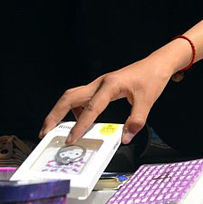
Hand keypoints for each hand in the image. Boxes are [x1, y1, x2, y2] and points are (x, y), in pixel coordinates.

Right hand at [40, 56, 175, 144]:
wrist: (157, 64)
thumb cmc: (152, 78)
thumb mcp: (148, 100)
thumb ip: (136, 120)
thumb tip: (126, 137)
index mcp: (110, 85)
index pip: (91, 108)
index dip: (80, 125)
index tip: (71, 139)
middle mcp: (100, 83)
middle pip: (69, 97)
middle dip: (54, 115)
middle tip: (45, 133)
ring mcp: (98, 84)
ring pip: (72, 96)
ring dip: (60, 111)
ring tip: (55, 128)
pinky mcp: (100, 87)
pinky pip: (81, 97)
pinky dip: (74, 109)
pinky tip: (78, 119)